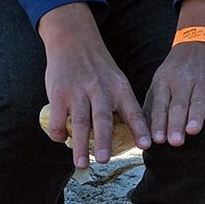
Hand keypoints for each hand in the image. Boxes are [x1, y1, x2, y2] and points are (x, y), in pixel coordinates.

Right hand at [36, 5, 149, 165]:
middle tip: (105, 160)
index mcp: (119, 88)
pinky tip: (61, 140)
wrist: (73, 39)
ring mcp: (78, 92)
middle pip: (103, 119)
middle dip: (105, 140)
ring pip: (80, 122)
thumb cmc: (98, 66)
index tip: (146, 145)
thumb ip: (121, 104)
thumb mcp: (116, 80)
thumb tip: (131, 136)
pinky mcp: (59, 93)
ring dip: (81, 145)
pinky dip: (59, 133)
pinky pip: (58, 118)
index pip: (133, 111)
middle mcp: (100, 90)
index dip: (140, 129)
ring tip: (82, 164)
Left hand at [143, 16, 204, 145]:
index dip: (159, 122)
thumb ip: (153, 106)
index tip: (157, 139)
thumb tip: (142, 133)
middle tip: (175, 141)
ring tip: (192, 130)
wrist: (203, 39)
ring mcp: (204, 80)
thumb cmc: (178, 70)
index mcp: (165, 82)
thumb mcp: (161, 82)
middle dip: (176, 123)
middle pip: (179, 104)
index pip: (161, 104)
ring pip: (199, 100)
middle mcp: (183, 81)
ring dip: (196, 116)